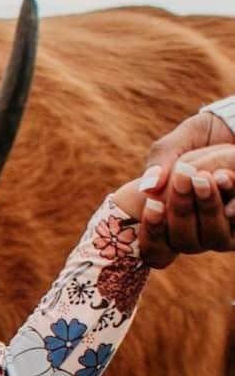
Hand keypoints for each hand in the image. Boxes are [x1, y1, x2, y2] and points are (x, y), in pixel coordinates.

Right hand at [126, 108, 234, 267]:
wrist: (230, 128)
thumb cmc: (200, 139)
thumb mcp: (175, 145)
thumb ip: (161, 162)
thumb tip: (149, 187)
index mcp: (168, 222)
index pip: (154, 247)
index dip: (152, 231)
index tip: (153, 205)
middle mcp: (196, 234)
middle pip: (184, 240)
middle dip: (182, 210)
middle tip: (183, 177)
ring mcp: (223, 231)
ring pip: (213, 234)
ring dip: (207, 207)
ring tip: (204, 178)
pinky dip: (233, 203)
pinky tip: (224, 179)